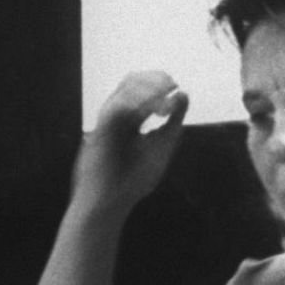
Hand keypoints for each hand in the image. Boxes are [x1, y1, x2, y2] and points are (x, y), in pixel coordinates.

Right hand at [73, 71, 189, 218]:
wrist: (111, 203)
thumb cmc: (134, 180)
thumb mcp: (162, 146)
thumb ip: (174, 122)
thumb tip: (184, 93)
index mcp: (132, 118)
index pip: (143, 87)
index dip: (160, 81)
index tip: (176, 87)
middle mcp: (118, 116)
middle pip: (132, 81)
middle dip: (154, 80)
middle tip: (171, 86)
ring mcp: (108, 121)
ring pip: (123, 89)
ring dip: (147, 89)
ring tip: (163, 100)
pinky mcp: (100, 131)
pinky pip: (115, 108)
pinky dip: (134, 103)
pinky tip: (151, 109)